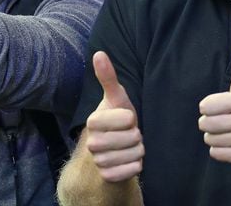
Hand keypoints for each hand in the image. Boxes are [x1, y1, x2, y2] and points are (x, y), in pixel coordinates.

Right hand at [83, 51, 143, 182]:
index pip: (128, 119)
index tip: (124, 120)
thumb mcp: (116, 98)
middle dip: (136, 136)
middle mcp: (92, 142)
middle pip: (133, 137)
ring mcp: (98, 161)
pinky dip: (136, 165)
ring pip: (135, 154)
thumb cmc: (116, 120)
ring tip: (128, 147)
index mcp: (92, 121)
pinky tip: (128, 160)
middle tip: (127, 135)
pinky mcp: (107, 176)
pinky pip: (134, 170)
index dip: (132, 118)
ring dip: (137, 150)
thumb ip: (108, 77)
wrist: (110, 150)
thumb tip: (99, 53)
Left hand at [198, 46, 230, 165]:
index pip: (206, 106)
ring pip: (209, 139)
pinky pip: (215, 153)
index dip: (209, 107)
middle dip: (209, 122)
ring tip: (228, 132)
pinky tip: (230, 144)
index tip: (219, 107)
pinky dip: (219, 149)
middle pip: (205, 123)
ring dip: (214, 137)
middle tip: (223, 121)